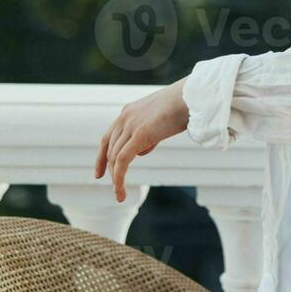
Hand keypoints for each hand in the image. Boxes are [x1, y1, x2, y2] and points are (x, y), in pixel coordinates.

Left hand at [94, 78, 188, 201]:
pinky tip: (120, 191)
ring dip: (116, 179)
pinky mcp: (139, 134)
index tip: (100, 174)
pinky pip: (122, 161)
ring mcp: (131, 125)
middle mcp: (125, 117)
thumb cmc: (182, 107)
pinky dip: (119, 178)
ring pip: (115, 158)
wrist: (191, 97)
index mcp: (128, 112)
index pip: (108, 137)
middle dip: (110, 171)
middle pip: (110, 150)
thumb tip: (141, 150)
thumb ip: (148, 134)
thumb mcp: (159, 121)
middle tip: (116, 189)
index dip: (102, 157)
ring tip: (120, 195)